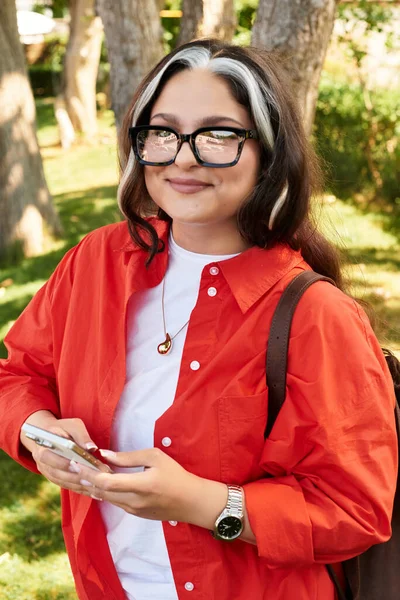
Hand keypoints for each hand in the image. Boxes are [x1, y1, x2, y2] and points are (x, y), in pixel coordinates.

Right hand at [20, 413, 109, 496]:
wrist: (50, 434)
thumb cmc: (63, 428)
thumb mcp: (72, 425)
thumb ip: (81, 435)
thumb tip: (91, 447)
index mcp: (42, 447)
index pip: (48, 457)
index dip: (62, 463)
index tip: (77, 465)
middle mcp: (41, 462)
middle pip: (56, 473)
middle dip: (74, 477)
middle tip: (90, 480)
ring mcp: (47, 472)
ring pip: (62, 482)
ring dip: (78, 485)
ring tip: (94, 486)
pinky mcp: (55, 478)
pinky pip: (66, 485)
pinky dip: (79, 488)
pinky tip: (92, 490)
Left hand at [75, 448, 227, 525]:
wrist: (191, 502)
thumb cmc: (175, 475)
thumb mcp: (155, 457)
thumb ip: (129, 457)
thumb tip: (105, 454)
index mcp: (141, 486)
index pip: (107, 482)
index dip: (89, 474)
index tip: (76, 463)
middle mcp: (134, 502)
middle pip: (101, 492)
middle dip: (85, 479)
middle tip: (72, 465)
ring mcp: (133, 510)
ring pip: (105, 498)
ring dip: (92, 486)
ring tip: (80, 472)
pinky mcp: (134, 514)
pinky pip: (114, 502)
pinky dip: (103, 491)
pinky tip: (97, 481)